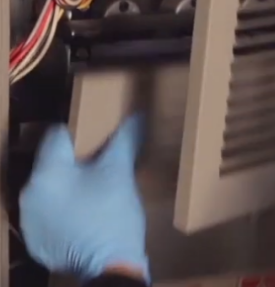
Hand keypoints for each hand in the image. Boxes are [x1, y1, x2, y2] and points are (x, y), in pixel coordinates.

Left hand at [20, 115, 149, 283]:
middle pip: (51, 164)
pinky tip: (85, 216)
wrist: (109, 267)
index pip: (56, 136)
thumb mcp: (120, 173)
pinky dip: (63, 211)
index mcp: (46, 172)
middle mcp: (28, 194)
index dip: (78, 133)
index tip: (97, 136)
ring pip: (49, 190)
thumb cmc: (112, 215)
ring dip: (67, 187)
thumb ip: (124, 140)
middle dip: (74, 162)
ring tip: (94, 191)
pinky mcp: (36, 242)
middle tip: (100, 165)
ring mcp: (29, 221)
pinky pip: (48, 215)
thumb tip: (137, 117)